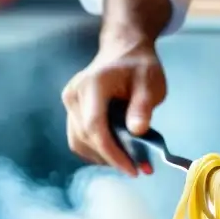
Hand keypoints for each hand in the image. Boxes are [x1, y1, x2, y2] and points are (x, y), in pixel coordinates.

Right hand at [61, 35, 166, 176]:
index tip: (132, 169)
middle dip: (111, 158)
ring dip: (102, 157)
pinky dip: (96, 150)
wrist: (123, 49)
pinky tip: (116, 152)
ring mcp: (69, 103)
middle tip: (139, 168)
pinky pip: (78, 138)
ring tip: (129, 161)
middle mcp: (74, 95)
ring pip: (78, 142)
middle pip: (85, 137)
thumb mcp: (150, 82)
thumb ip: (143, 106)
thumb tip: (137, 131)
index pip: (94, 126)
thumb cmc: (139, 65)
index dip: (111, 152)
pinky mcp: (71, 111)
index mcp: (92, 85)